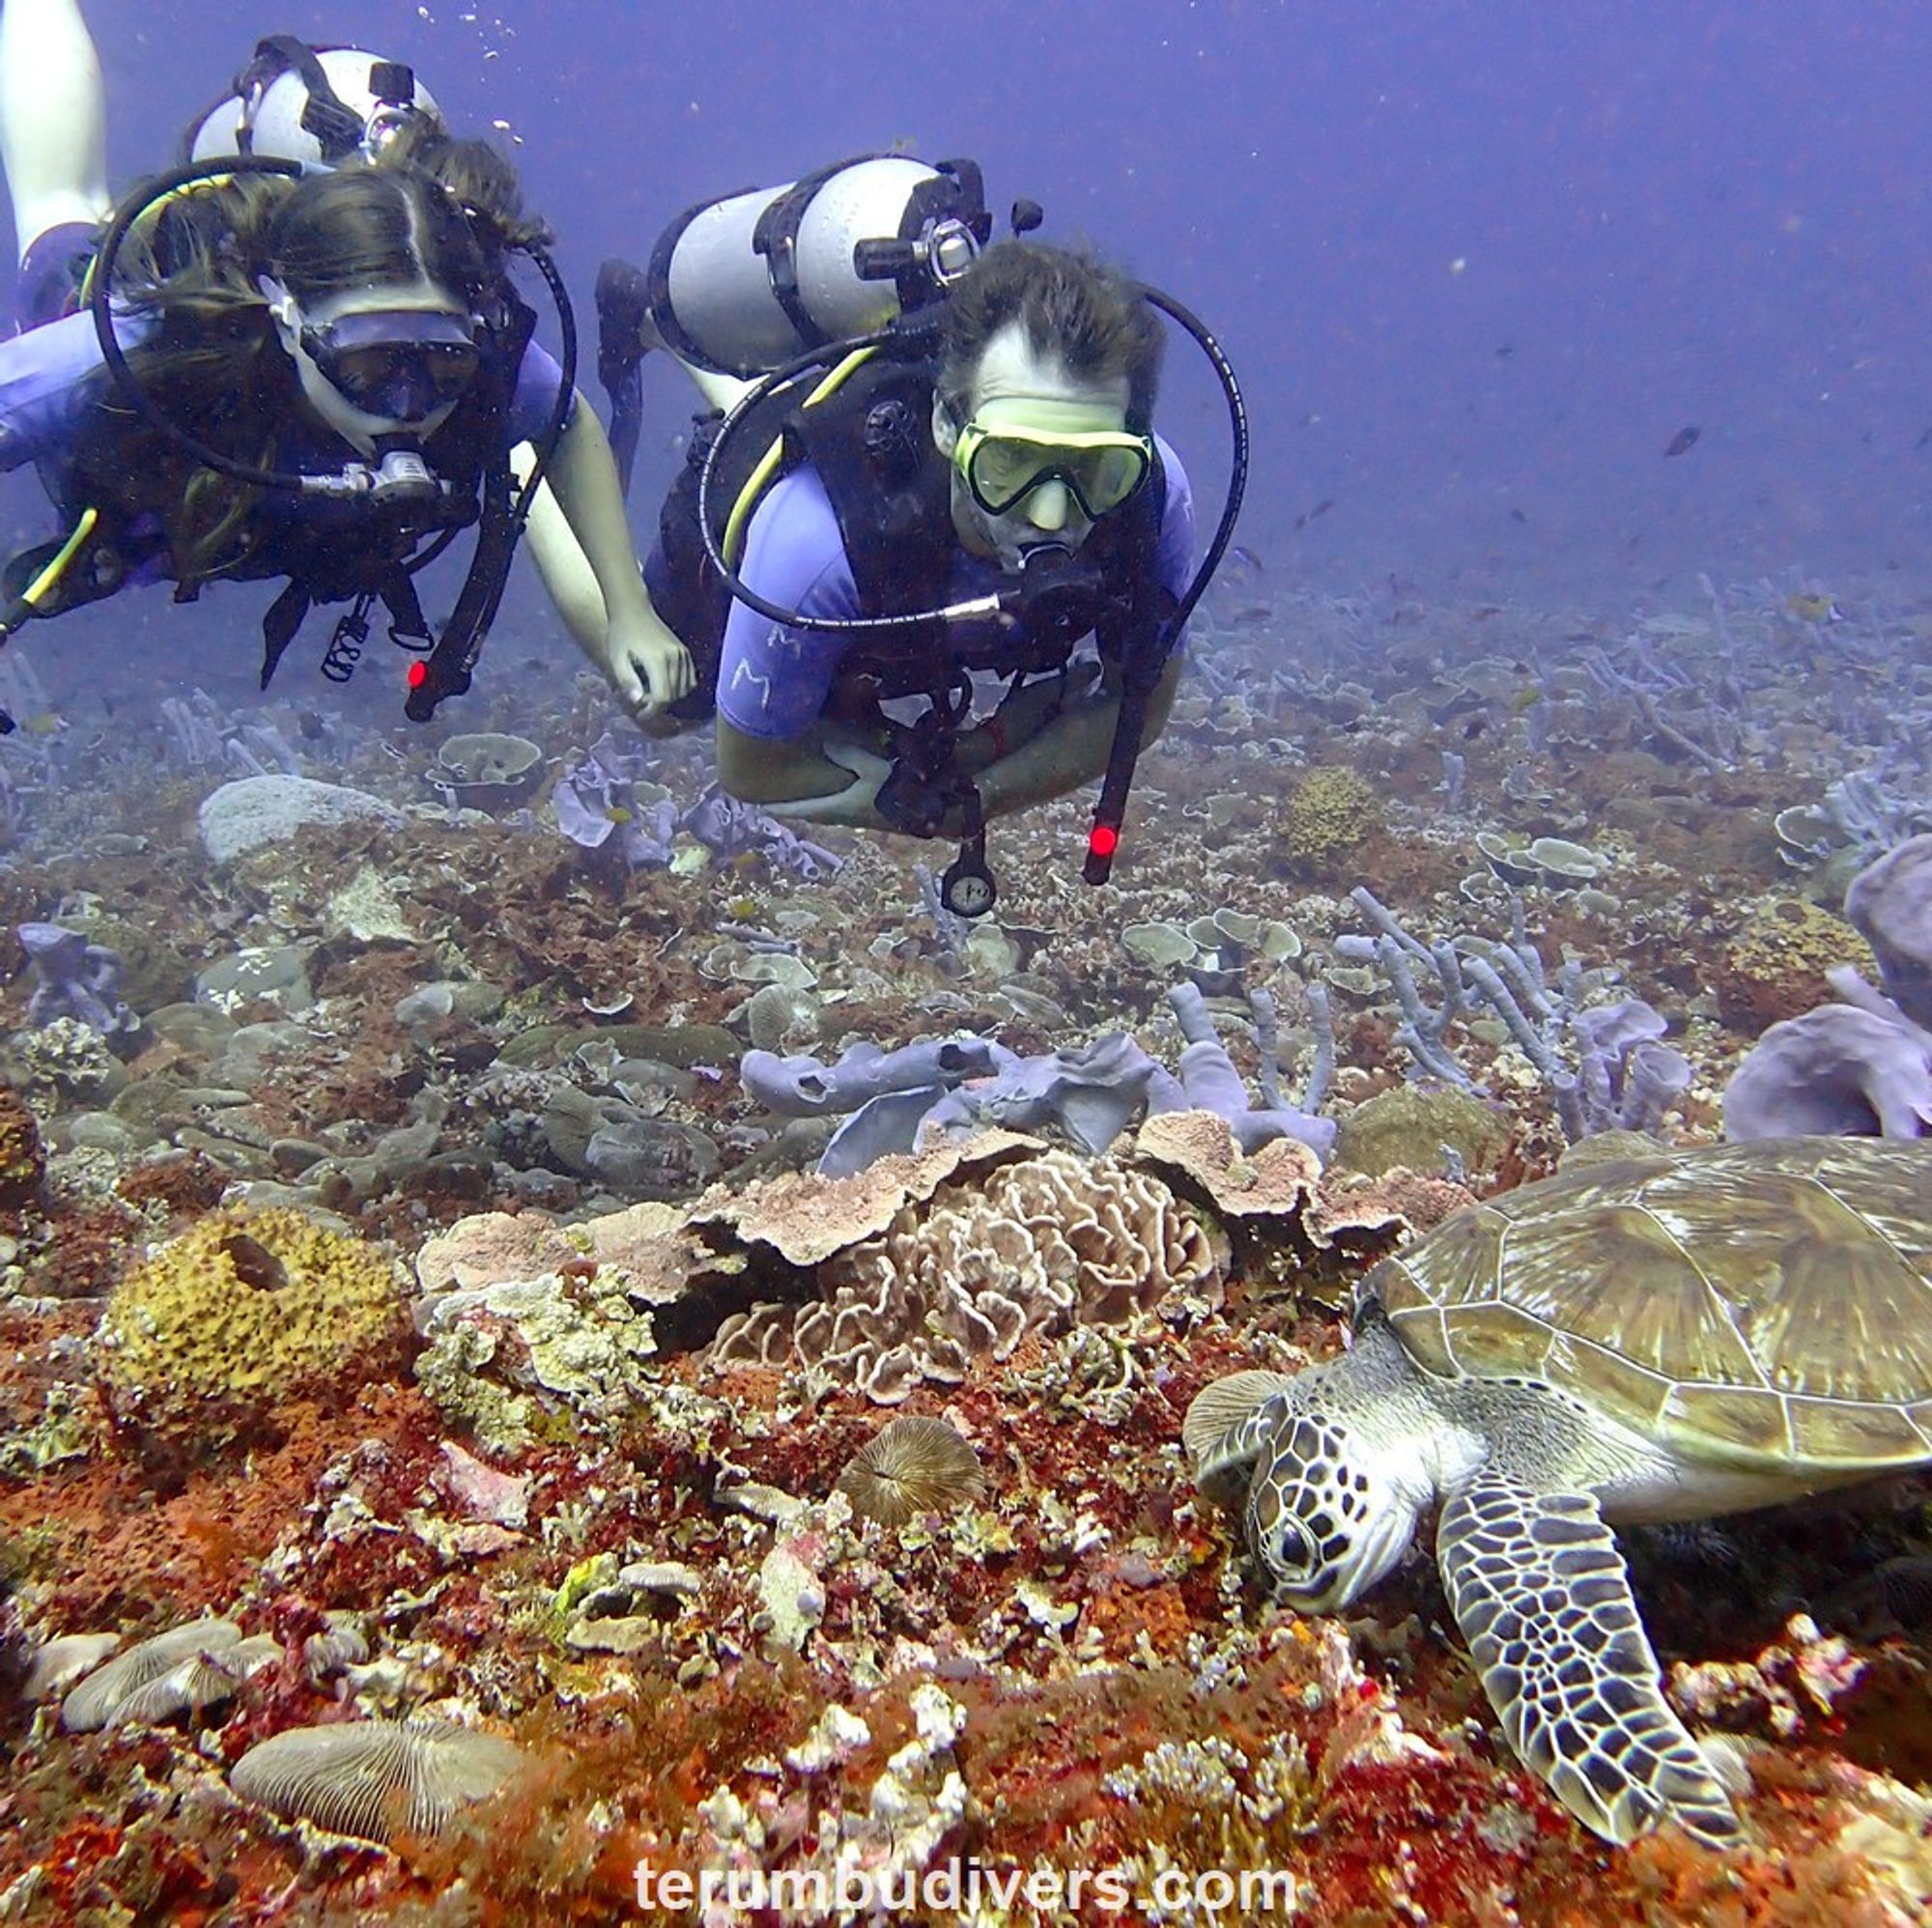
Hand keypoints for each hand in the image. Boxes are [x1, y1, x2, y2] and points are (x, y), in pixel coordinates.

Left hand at [603, 617, 694, 718]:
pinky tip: (663, 683)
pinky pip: (690, 680)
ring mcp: (683, 655)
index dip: (652, 711)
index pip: (662, 697)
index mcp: (657, 660)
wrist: (633, 609)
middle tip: (641, 700)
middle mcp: (675, 657)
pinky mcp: (686, 653)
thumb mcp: (617, 659)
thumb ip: (627, 681)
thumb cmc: (621, 634)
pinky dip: (679, 688)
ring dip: (668, 697)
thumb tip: (638, 701)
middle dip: (658, 704)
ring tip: (651, 690)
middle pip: (673, 696)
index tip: (640, 714)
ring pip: (683, 690)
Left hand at [760, 743, 893, 826]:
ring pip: (824, 811)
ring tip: (796, 795)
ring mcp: (857, 818)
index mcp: (837, 808)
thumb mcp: (872, 766)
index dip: (779, 807)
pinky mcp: (868, 814)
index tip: (759, 806)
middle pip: (810, 812)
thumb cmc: (899, 790)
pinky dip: (826, 800)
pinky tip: (829, 792)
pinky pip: (837, 808)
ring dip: (809, 805)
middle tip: (773, 800)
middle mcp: (843, 816)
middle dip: (791, 806)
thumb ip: (848, 753)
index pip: (800, 809)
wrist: (931, 811)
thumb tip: (827, 744)